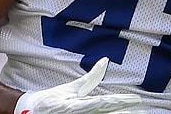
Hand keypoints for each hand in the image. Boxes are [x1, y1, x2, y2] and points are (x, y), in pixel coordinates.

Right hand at [14, 57, 144, 113]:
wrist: (29, 112)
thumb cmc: (51, 100)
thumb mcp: (71, 88)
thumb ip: (90, 77)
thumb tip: (105, 62)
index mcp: (78, 106)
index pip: (105, 103)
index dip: (121, 101)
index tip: (136, 99)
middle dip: (124, 112)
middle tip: (141, 108)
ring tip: (133, 112)